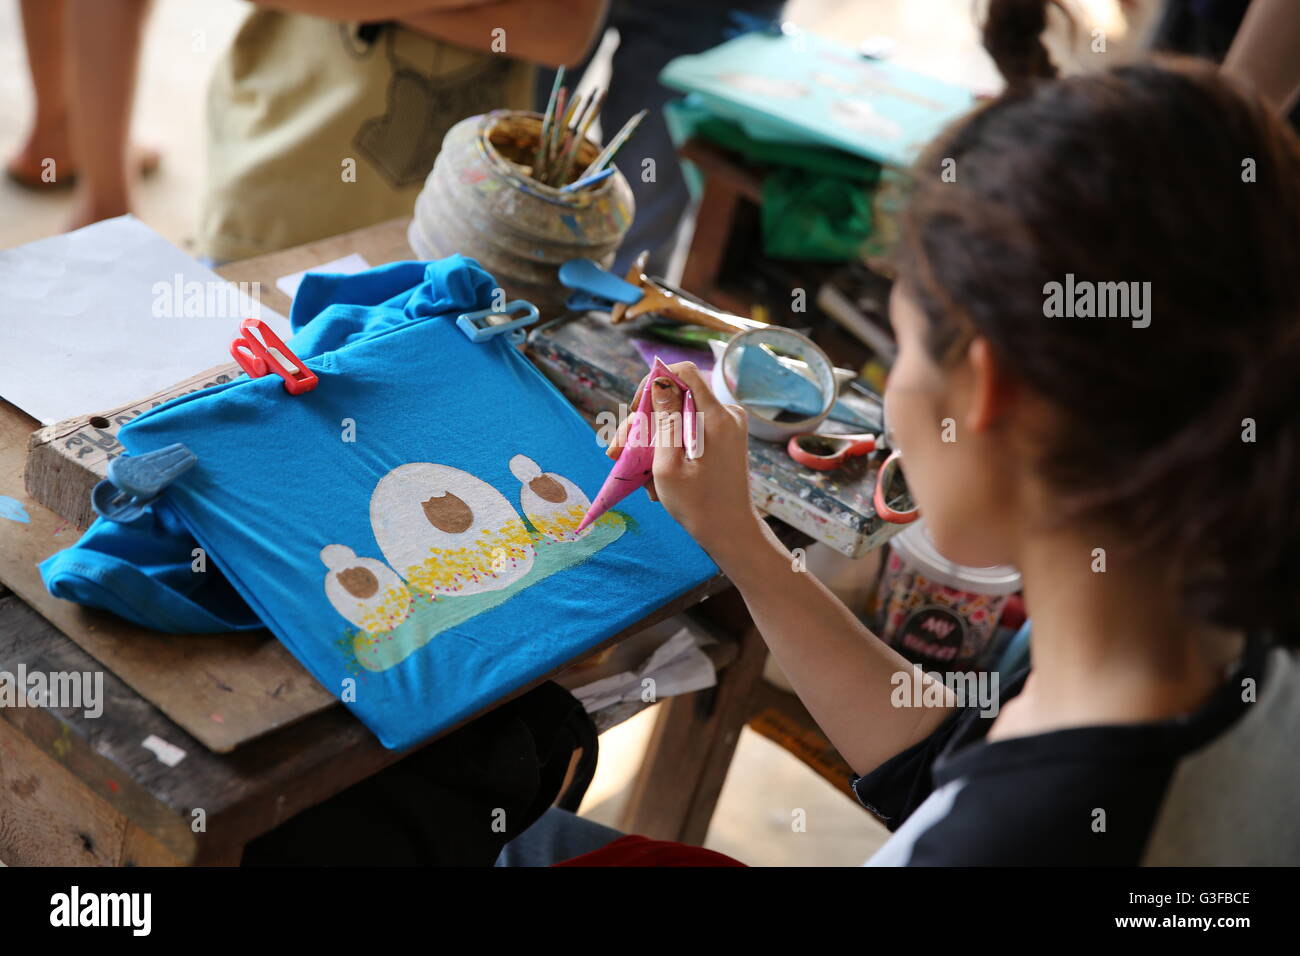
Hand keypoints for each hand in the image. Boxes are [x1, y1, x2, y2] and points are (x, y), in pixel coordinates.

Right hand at [607, 362, 765, 558]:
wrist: (731, 532)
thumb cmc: (697, 505)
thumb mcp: (668, 464)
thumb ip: (664, 419)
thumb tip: (660, 381)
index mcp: (716, 418)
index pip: (683, 372)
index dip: (654, 383)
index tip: (635, 409)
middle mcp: (727, 414)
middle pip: (677, 397)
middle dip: (644, 421)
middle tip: (617, 451)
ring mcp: (728, 425)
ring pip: (679, 415)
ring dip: (653, 441)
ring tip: (639, 476)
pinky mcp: (725, 437)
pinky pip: (690, 429)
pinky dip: (670, 448)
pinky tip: (657, 477)